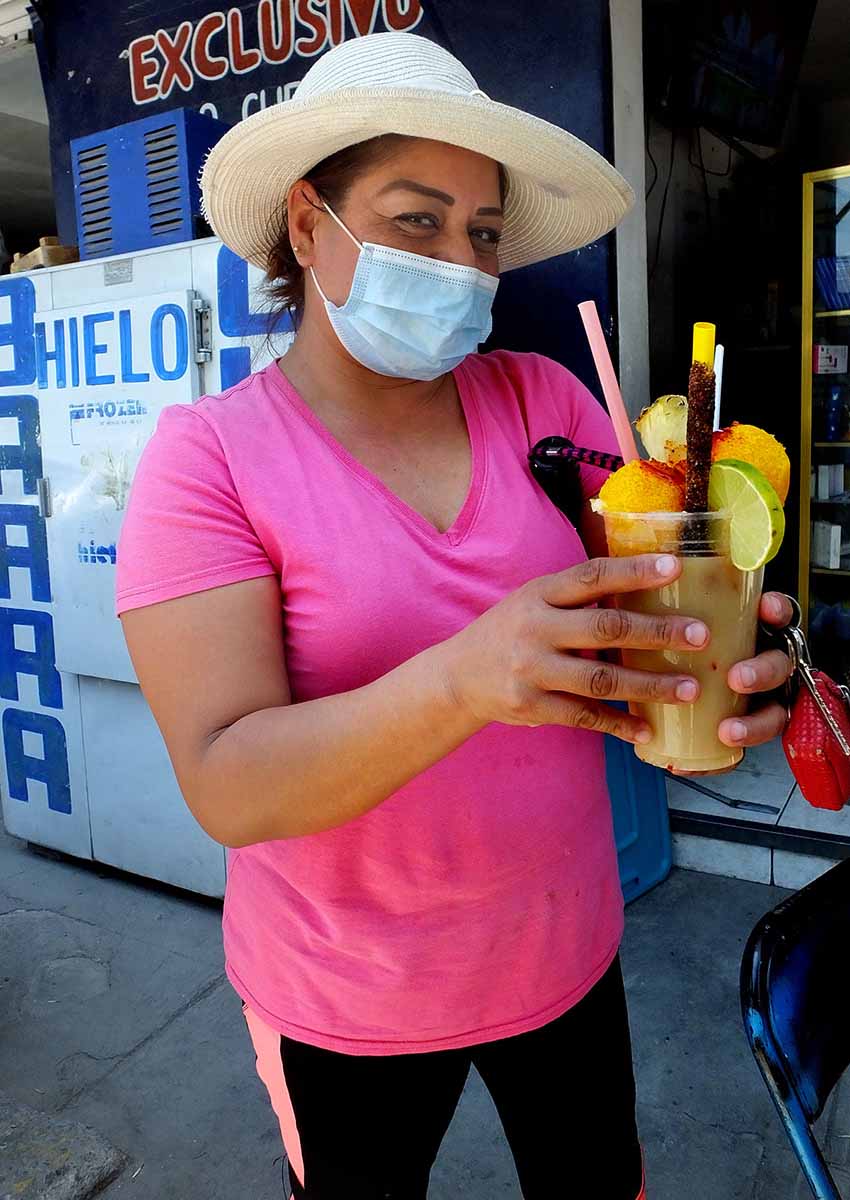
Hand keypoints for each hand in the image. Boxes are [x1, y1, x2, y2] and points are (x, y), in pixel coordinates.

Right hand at [442, 554, 708, 743]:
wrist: (457, 678)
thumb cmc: (509, 632)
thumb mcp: (533, 601)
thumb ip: (576, 596)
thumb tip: (645, 583)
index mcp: (539, 594)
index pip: (591, 576)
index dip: (634, 571)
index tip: (676, 567)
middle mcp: (534, 629)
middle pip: (605, 629)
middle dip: (658, 632)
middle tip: (700, 635)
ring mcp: (531, 670)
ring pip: (602, 680)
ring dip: (650, 686)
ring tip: (689, 689)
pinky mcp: (531, 706)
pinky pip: (584, 717)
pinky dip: (618, 725)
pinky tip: (647, 729)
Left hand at [670, 592, 794, 776]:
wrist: (656, 691)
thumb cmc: (664, 651)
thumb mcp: (664, 628)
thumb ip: (658, 614)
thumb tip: (622, 590)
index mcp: (747, 632)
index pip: (775, 616)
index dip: (775, 611)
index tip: (764, 609)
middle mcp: (759, 662)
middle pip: (779, 663)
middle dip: (763, 670)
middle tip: (736, 678)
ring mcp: (757, 698)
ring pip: (774, 710)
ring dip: (755, 722)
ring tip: (728, 731)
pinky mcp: (744, 726)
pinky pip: (746, 747)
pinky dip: (729, 755)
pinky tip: (705, 760)